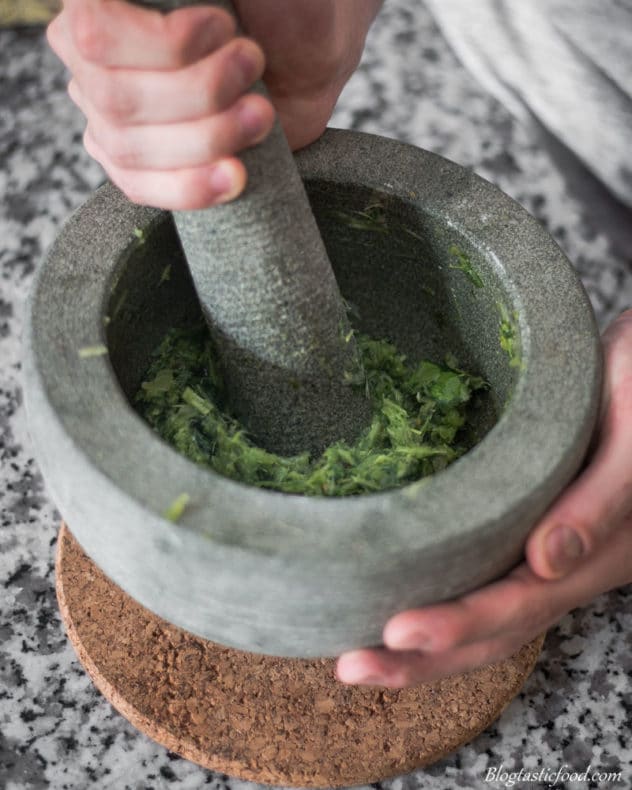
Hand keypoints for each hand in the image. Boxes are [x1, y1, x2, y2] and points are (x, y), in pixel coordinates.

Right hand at [47, 0, 380, 209]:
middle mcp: (91, 58)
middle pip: (118, 99)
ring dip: (209, 137)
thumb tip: (186, 7)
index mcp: (102, 3)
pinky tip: (235, 175)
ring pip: (131, 148)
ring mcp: (108, 115)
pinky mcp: (138, 163)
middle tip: (254, 65)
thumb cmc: (279, 6)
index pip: (96, 33)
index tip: (222, 27)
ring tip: (261, 114)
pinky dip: (191, 187)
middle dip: (200, 92)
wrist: (304, 58)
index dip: (164, 45)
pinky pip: (141, 187)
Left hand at [337, 309, 631, 687]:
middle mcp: (572, 566)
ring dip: (428, 645)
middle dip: (426, 659)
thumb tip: (546, 562)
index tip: (396, 631)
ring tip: (360, 656)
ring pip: (489, 613)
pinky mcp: (532, 528)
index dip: (459, 624)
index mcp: (601, 553)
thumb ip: (600, 500)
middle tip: (353, 665)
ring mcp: (552, 553)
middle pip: (497, 630)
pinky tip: (397, 599)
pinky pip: (486, 576)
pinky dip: (442, 599)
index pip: (521, 604)